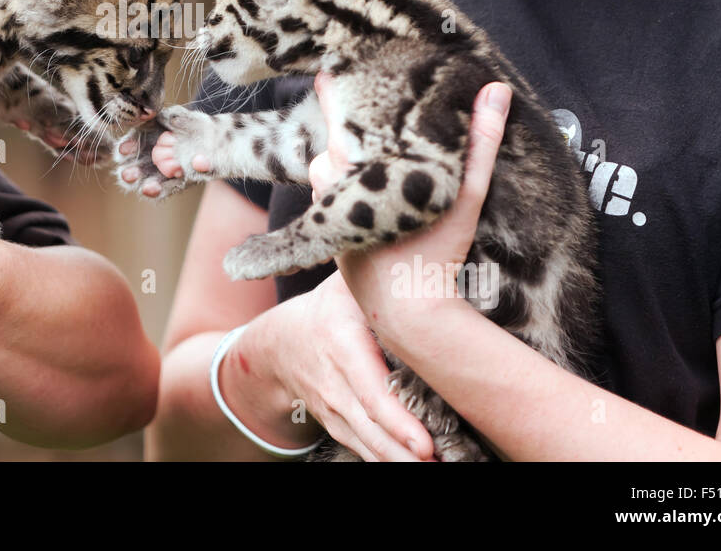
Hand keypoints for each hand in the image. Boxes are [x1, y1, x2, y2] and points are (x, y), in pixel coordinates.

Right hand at [252, 273, 437, 460]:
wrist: (282, 342)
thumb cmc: (330, 306)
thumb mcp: (346, 282)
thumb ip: (380, 271)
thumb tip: (423, 251)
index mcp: (340, 343)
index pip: (370, 391)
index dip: (397, 421)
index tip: (425, 444)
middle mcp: (335, 382)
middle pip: (371, 428)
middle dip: (404, 453)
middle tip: (438, 461)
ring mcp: (335, 409)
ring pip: (368, 446)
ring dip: (400, 462)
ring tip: (437, 468)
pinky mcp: (340, 425)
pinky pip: (363, 450)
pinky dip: (388, 463)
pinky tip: (416, 467)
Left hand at [309, 71, 511, 350]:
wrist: (409, 312)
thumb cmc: (436, 253)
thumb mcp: (464, 195)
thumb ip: (481, 142)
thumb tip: (497, 91)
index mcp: (361, 171)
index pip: (337, 119)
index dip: (332, 95)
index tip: (328, 74)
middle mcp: (335, 191)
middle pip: (328, 147)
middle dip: (341, 131)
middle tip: (355, 112)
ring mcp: (330, 216)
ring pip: (325, 176)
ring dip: (340, 164)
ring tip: (366, 155)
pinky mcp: (332, 238)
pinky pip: (328, 202)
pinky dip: (341, 191)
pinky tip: (366, 191)